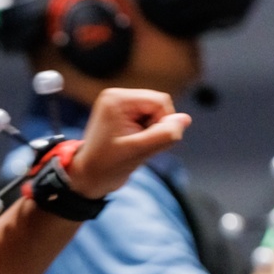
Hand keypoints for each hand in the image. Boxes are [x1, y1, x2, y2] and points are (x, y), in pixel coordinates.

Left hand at [63, 87, 190, 198]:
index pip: (160, 101)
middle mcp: (117, 96)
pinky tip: (134, 143)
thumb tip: (185, 119)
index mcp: (117, 99)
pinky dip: (147, 132)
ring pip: (156, 112)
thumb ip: (163, 135)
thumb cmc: (106, 166)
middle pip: (158, 104)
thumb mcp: (138, 151)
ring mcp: (119, 104)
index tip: (147, 142)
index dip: (163, 123)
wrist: (88, 177)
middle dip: (156, 126)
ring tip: (135, 145)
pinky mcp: (123, 113)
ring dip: (152, 130)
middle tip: (140, 145)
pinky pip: (149, 117)